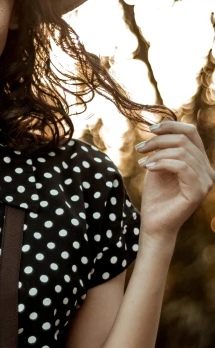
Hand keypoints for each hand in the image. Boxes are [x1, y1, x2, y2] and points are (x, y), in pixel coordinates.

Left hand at [136, 120, 214, 239]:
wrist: (154, 223)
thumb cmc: (155, 196)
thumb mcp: (159, 165)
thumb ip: (164, 148)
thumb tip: (161, 124)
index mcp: (200, 162)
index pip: (191, 133)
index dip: (171, 126)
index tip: (149, 130)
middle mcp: (207, 170)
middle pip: (185, 140)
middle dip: (158, 141)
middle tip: (139, 149)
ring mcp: (205, 181)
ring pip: (182, 152)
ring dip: (157, 153)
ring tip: (142, 162)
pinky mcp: (198, 191)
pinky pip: (182, 166)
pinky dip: (162, 163)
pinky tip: (148, 168)